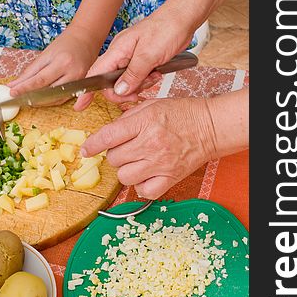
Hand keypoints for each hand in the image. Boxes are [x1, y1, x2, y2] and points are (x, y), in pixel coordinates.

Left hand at [8, 25, 100, 97]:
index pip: (40, 80)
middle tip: (18, 99)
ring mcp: (78, 81)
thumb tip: (14, 84)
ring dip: (41, 102)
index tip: (12, 92)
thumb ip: (31, 71)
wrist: (86, 38)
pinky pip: (63, 98)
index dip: (25, 88)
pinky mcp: (81, 86)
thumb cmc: (66, 43)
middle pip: (48, 92)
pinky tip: (41, 99)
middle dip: (31, 97)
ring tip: (27, 100)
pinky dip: (51, 100)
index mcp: (62, 62)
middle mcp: (72, 74)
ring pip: (56, 99)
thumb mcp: (46, 54)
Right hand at [74, 4, 193, 110]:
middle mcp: (120, 53)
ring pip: (125, 81)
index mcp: (117, 50)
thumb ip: (132, 75)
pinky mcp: (141, 59)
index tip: (81, 106)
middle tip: (138, 93)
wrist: (182, 17)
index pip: (95, 74)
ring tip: (154, 76)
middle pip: (110, 82)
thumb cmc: (166, 29)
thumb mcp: (149, 55)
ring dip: (139, 84)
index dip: (87, 91)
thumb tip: (118, 91)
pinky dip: (145, 79)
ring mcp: (130, 56)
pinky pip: (137, 76)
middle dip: (124, 91)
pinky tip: (156, 73)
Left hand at [80, 97, 216, 198]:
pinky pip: (143, 191)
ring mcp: (160, 164)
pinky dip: (140, 186)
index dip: (92, 145)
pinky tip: (145, 175)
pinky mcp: (169, 178)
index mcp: (145, 123)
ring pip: (124, 176)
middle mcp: (151, 144)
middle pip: (114, 158)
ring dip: (125, 170)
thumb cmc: (183, 114)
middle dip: (115, 153)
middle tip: (127, 147)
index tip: (86, 150)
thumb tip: (108, 133)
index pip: (108, 137)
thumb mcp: (152, 105)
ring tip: (136, 161)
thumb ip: (128, 118)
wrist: (210, 127)